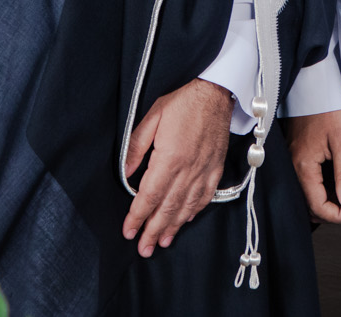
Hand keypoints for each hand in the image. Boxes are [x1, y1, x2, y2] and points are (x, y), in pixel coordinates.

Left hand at [122, 78, 234, 257]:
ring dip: (173, 227)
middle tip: (143, 249)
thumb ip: (137, 146)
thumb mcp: (152, 116)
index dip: (137, 216)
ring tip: (162, 241)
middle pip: (168, 208)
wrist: (215, 91)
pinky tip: (186, 220)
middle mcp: (188, 170)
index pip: (149, 196)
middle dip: (153, 231)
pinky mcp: (216, 168)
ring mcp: (204, 171)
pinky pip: (205, 197)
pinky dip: (195, 212)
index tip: (129, 231)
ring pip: (187, 207)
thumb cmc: (183, 100)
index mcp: (169, 158)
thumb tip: (125, 171)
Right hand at [285, 109, 340, 222]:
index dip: (340, 215)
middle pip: (311, 204)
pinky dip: (324, 186)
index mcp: (304, 166)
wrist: (315, 85)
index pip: (318, 207)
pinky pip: (308, 180)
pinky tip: (339, 179)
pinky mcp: (298, 153)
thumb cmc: (328, 107)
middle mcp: (295, 166)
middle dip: (334, 210)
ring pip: (309, 193)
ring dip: (329, 199)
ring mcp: (294, 159)